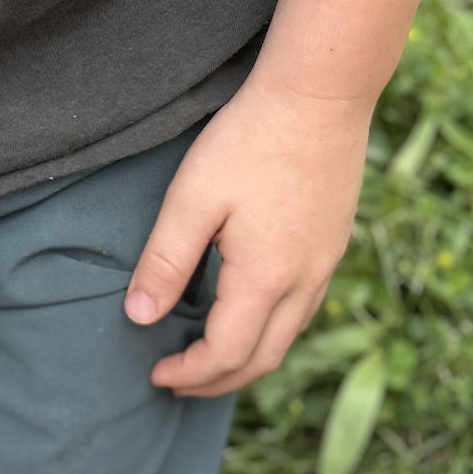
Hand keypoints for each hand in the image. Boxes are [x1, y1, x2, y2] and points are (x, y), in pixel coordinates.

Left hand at [123, 73, 371, 396]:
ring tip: (209, 359)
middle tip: (179, 382)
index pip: (225, 355)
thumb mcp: (192, 199)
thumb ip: (164, 263)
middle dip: (216, 381)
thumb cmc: (251, 138)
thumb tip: (139, 317)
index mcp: (264, 279)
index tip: (157, 375)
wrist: (322, 91)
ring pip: (287, 339)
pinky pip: (304, 310)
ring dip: (246, 360)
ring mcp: (325, 264)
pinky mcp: (333, 244)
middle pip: (261, 361)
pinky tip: (249, 316)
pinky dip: (272, 331)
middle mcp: (303, 282)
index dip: (189, 374)